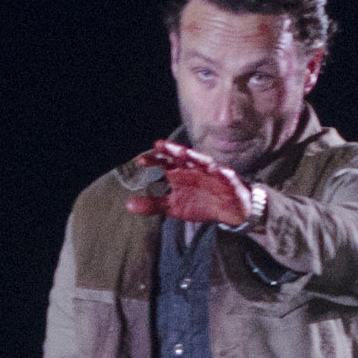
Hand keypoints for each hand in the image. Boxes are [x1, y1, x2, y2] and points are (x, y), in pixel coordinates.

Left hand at [122, 138, 254, 226]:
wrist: (228, 211)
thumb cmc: (201, 204)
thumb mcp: (174, 207)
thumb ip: (153, 204)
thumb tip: (128, 205)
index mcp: (181, 173)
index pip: (165, 163)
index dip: (154, 160)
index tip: (140, 161)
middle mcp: (195, 170)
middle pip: (183, 157)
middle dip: (173, 152)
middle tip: (160, 146)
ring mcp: (213, 174)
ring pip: (204, 163)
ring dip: (195, 157)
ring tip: (185, 153)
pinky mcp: (230, 182)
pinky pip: (227, 177)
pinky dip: (222, 173)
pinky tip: (218, 170)